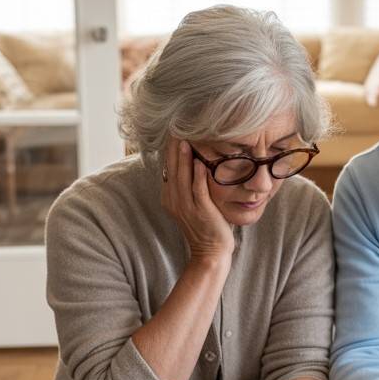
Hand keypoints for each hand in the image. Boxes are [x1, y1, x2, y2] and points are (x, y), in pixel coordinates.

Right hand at [161, 138, 233, 261]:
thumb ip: (189, 185)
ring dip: (184, 158)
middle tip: (176, 128)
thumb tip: (193, 163)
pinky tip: (200, 162)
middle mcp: (175, 201)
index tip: (173, 131)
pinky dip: (198, 176)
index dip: (170, 150)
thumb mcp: (191, 204)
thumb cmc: (205, 226)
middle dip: (174, 149)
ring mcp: (187, 207)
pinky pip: (198, 191)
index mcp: (170, 198)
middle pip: (172, 170)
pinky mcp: (201, 212)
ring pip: (183, 178)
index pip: (167, 169)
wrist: (210, 252)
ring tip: (186, 140)